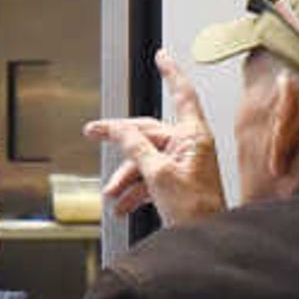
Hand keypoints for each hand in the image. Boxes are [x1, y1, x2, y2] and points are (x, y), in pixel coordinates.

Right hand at [85, 48, 226, 224]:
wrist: (204, 241)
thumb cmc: (195, 212)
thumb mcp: (158, 175)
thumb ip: (136, 148)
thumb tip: (119, 129)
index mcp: (193, 136)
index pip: (183, 94)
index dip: (171, 72)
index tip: (162, 56)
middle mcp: (191, 146)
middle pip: (149, 132)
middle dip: (121, 141)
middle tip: (94, 134)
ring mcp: (184, 165)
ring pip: (146, 159)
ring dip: (126, 177)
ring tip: (113, 194)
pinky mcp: (178, 184)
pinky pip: (151, 178)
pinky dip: (135, 191)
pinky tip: (123, 206)